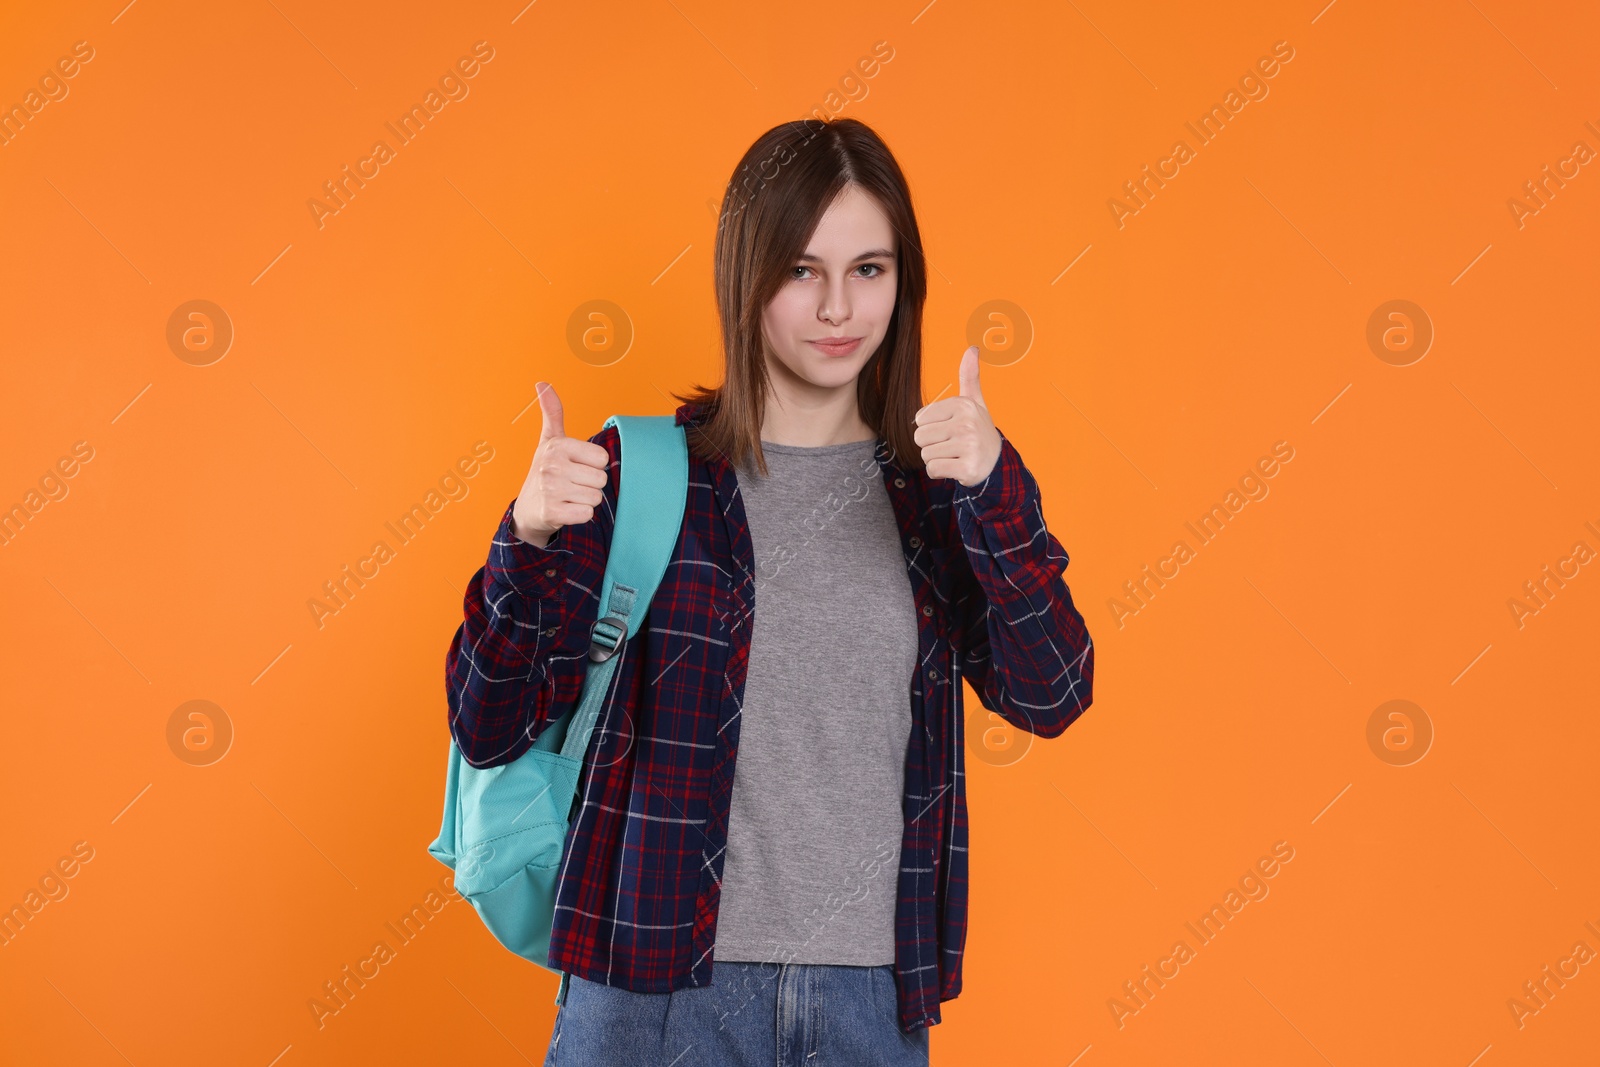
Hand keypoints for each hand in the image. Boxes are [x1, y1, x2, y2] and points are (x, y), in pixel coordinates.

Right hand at [511, 381, 609, 546]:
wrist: (529, 509)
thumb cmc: (545, 470)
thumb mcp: (549, 440)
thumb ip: (552, 413)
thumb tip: (542, 383)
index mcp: (557, 446)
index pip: (602, 459)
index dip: (593, 465)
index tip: (576, 466)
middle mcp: (552, 466)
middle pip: (601, 479)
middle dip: (590, 484)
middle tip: (572, 484)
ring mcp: (551, 490)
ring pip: (596, 498)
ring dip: (585, 500)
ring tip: (568, 496)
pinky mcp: (553, 513)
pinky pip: (587, 514)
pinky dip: (580, 515)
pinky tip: (566, 510)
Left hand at [914, 346, 1001, 486]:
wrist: (996, 462)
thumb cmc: (977, 429)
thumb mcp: (974, 402)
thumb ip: (969, 376)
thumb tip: (973, 348)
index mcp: (962, 405)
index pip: (919, 419)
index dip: (930, 427)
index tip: (950, 429)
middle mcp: (967, 423)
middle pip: (920, 438)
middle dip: (931, 445)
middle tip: (951, 445)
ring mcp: (969, 446)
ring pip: (926, 455)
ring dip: (936, 459)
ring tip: (954, 455)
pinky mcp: (968, 468)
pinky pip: (934, 469)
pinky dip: (941, 473)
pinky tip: (956, 467)